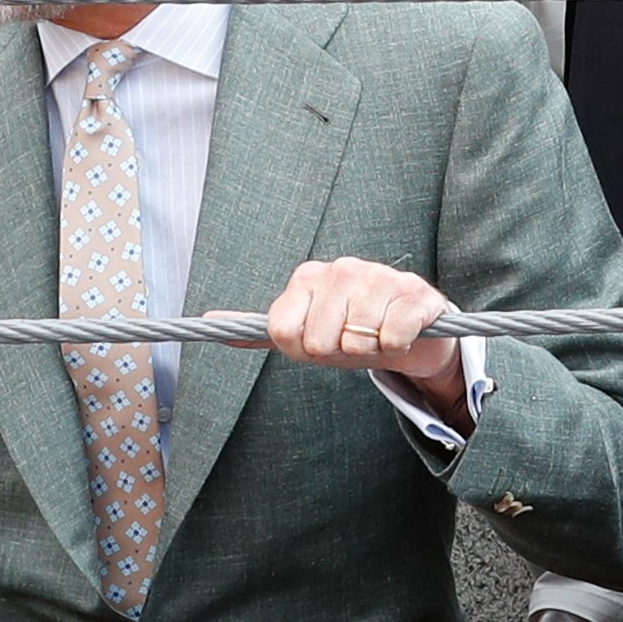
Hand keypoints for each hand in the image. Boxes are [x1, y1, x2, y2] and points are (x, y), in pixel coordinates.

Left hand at [216, 258, 468, 433]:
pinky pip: (392, 337)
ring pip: (357, 340)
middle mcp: (339, 269)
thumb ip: (259, 329)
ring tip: (374, 336)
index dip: (301, 350)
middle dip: (337, 352)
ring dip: (368, 351)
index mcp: (306, 277)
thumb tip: (209, 324)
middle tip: (350, 340)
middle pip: (319, 341)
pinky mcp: (413, 291)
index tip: (316, 342)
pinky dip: (395, 346)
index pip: (283, 331)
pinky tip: (398, 333)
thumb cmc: (348, 331)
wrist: (407, 330)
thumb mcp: (302, 331)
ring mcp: (377, 276)